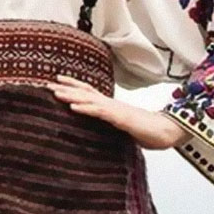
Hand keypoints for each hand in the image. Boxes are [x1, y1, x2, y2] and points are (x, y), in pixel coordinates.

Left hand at [47, 75, 190, 149]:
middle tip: (47, 83)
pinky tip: (74, 108)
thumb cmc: (147, 131)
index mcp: (110, 106)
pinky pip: (100, 113)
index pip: (89, 92)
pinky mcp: (121, 119)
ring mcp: (115, 110)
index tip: (56, 81)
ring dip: (72, 96)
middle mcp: (111, 104)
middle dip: (66, 88)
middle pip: (85, 92)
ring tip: (55, 93)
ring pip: (90, 100)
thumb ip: (113, 126)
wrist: (166, 132)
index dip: (73, 85)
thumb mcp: (124, 128)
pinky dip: (86, 109)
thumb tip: (102, 130)